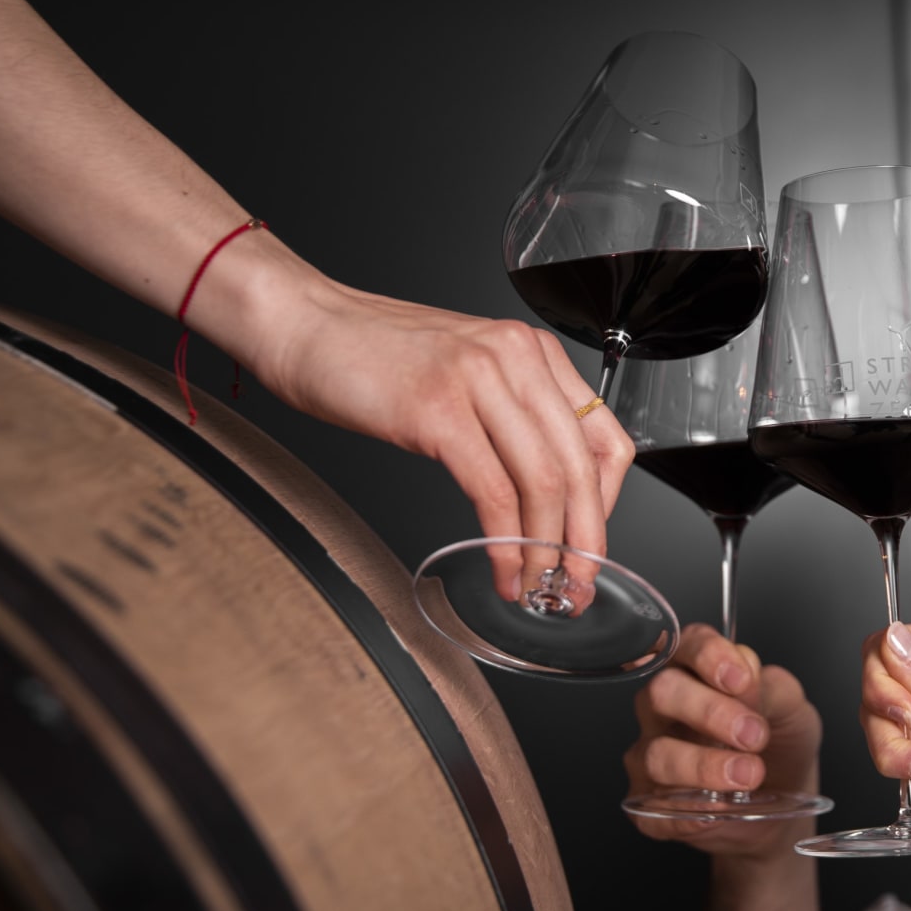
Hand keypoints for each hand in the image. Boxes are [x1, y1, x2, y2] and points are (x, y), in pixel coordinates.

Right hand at [249, 277, 634, 595]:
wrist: (303, 324)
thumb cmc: (373, 356)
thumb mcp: (467, 375)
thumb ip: (512, 419)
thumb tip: (546, 494)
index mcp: (532, 352)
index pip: (606, 438)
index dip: (607, 505)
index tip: (589, 543)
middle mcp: (516, 357)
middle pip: (582, 467)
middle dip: (585, 540)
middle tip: (579, 585)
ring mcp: (478, 380)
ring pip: (543, 482)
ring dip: (546, 549)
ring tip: (537, 587)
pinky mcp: (438, 411)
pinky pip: (492, 492)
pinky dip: (506, 542)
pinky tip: (502, 568)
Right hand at [625, 624, 822, 857]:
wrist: (783, 807)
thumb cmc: (780, 748)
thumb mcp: (793, 711)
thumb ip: (771, 688)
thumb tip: (747, 673)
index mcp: (697, 671)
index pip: (688, 645)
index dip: (709, 656)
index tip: (741, 679)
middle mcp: (665, 709)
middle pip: (663, 692)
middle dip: (710, 711)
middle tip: (753, 735)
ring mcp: (651, 755)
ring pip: (657, 754)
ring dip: (705, 765)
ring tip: (748, 774)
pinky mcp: (648, 805)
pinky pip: (654, 807)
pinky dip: (688, 811)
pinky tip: (718, 809)